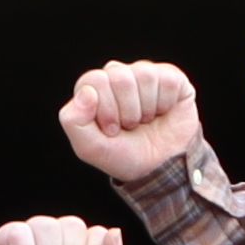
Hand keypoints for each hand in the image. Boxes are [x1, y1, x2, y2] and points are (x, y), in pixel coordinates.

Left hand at [60, 59, 207, 186]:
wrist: (162, 169)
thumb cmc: (126, 156)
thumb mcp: (90, 148)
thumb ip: (73, 121)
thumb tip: (86, 93)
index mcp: (96, 89)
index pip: (95, 80)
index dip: (105, 108)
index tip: (112, 130)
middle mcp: (119, 77)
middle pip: (119, 76)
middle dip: (127, 110)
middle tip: (131, 126)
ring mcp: (145, 75)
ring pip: (144, 75)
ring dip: (147, 108)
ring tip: (147, 121)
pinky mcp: (171, 78)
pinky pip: (167, 80)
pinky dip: (166, 103)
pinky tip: (163, 113)